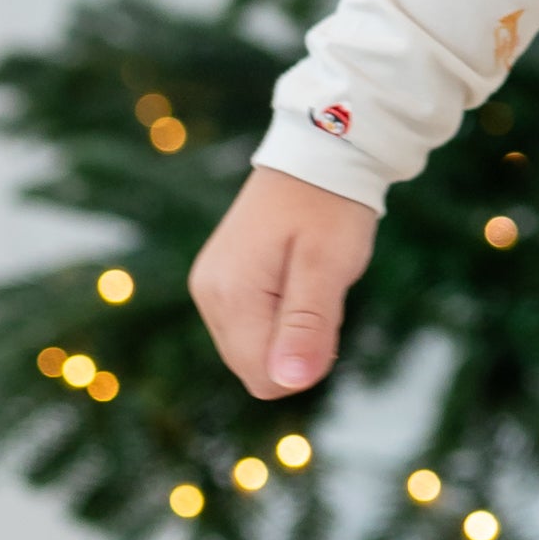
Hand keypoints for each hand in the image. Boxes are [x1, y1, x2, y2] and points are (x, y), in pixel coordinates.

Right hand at [189, 166, 378, 398]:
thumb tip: (289, 382)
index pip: (264, 378)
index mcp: (231, 296)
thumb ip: (307, 327)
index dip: (305, 363)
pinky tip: (297, 279)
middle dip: (297, 347)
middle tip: (321, 294)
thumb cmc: (329, 209)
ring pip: (255, 350)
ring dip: (292, 331)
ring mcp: (212, 288)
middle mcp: (209, 296)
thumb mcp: (328, 267)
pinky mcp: (223, 282)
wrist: (319, 157)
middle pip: (255, 368)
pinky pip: (254, 327)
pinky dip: (283, 315)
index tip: (327, 316)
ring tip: (310, 281)